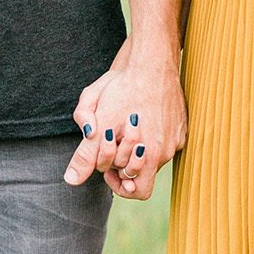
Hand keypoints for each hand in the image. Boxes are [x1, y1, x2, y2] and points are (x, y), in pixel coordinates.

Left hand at [64, 57, 186, 200]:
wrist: (151, 63)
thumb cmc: (122, 89)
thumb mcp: (98, 121)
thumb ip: (86, 154)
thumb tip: (71, 180)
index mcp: (148, 156)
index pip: (134, 190)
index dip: (117, 181)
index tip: (107, 168)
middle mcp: (165, 153)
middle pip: (145, 175)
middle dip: (125, 165)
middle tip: (113, 149)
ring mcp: (176, 140)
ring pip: (155, 158)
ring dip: (138, 150)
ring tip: (125, 128)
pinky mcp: (182, 127)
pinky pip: (166, 142)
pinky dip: (152, 136)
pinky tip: (142, 118)